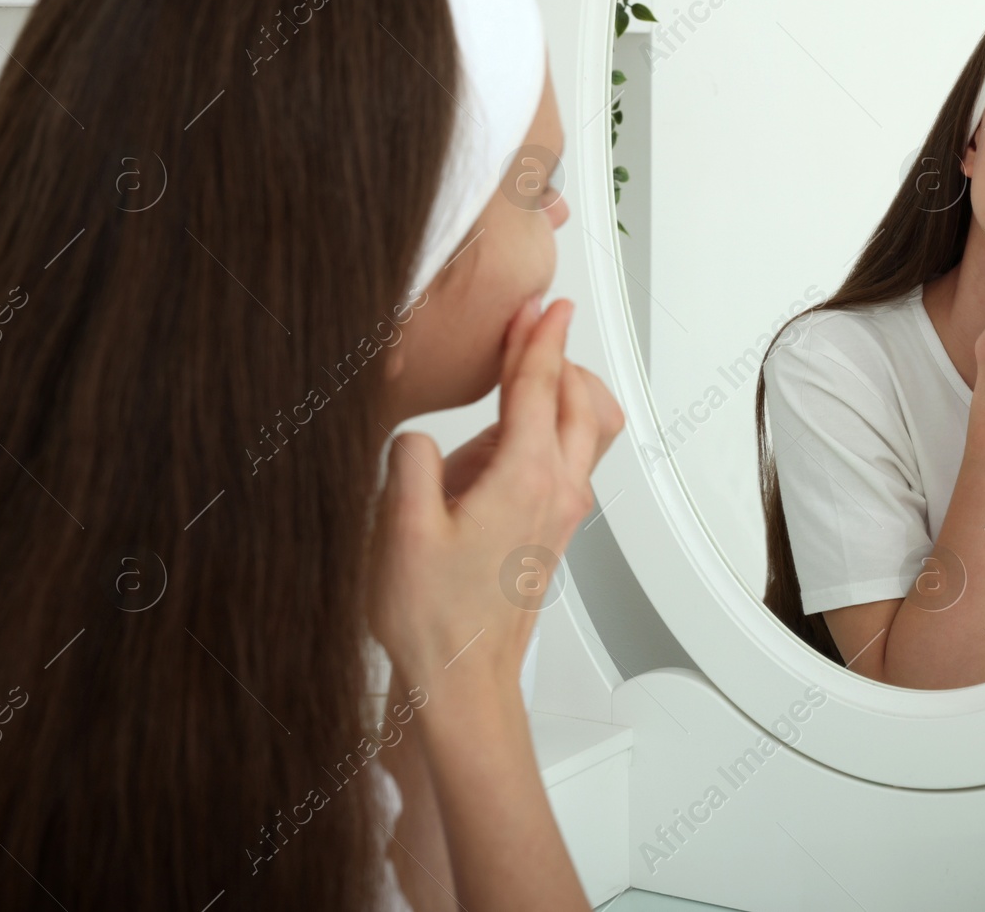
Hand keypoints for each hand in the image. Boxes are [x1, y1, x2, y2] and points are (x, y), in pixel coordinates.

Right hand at [368, 296, 624, 693]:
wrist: (464, 682)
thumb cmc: (435, 619)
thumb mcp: (398, 528)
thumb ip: (410, 459)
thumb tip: (418, 433)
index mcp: (525, 477)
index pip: (540, 385)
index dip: (538, 336)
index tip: (544, 302)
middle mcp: (557, 490)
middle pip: (580, 398)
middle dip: (556, 354)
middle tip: (528, 324)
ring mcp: (561, 513)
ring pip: (586, 429)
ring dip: (560, 392)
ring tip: (515, 376)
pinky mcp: (552, 531)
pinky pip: (569, 460)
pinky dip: (552, 429)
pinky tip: (502, 439)